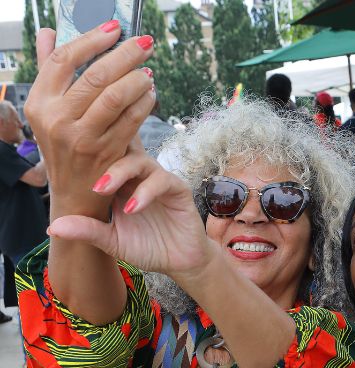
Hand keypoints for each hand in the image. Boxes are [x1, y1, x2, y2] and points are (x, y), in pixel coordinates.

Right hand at [26, 24, 154, 220]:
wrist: (75, 190)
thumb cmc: (64, 141)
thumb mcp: (50, 108)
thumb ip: (50, 70)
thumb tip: (47, 33)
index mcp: (40, 103)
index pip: (62, 60)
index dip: (91, 39)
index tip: (115, 28)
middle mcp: (57, 119)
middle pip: (95, 76)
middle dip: (125, 55)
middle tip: (145, 44)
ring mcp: (82, 138)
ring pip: (115, 97)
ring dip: (138, 79)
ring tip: (148, 70)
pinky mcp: (107, 152)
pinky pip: (132, 120)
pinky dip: (145, 102)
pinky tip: (151, 93)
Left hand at [47, 142, 212, 277]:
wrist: (178, 262)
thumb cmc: (146, 247)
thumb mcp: (110, 241)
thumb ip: (87, 230)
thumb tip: (51, 227)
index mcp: (120, 184)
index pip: (103, 158)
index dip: (87, 155)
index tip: (64, 163)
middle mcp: (138, 177)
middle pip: (120, 151)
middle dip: (100, 159)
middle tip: (85, 180)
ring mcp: (158, 180)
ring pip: (140, 161)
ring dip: (120, 172)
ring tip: (103, 190)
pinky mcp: (178, 188)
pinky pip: (162, 180)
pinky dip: (146, 191)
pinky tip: (132, 208)